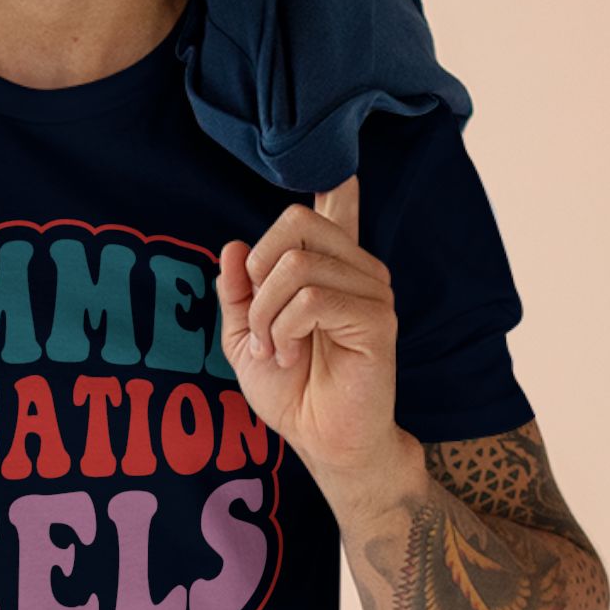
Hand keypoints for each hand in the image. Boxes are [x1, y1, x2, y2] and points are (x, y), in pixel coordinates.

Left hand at [215, 174, 403, 492]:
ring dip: (268, 315)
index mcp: (329, 268)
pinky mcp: (376, 318)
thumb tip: (234, 247)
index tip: (341, 170)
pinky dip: (285, 330)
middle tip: (262, 322)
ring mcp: (371, 290)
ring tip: (277, 350)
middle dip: (258, 274)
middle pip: (296, 222)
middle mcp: (356, 269)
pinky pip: (311, 299)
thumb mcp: (247, 337)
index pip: (337, 207)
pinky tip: (292, 356)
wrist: (318, 439)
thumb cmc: (291, 391)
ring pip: (296, 266)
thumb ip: (239, 293)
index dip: (337, 183)